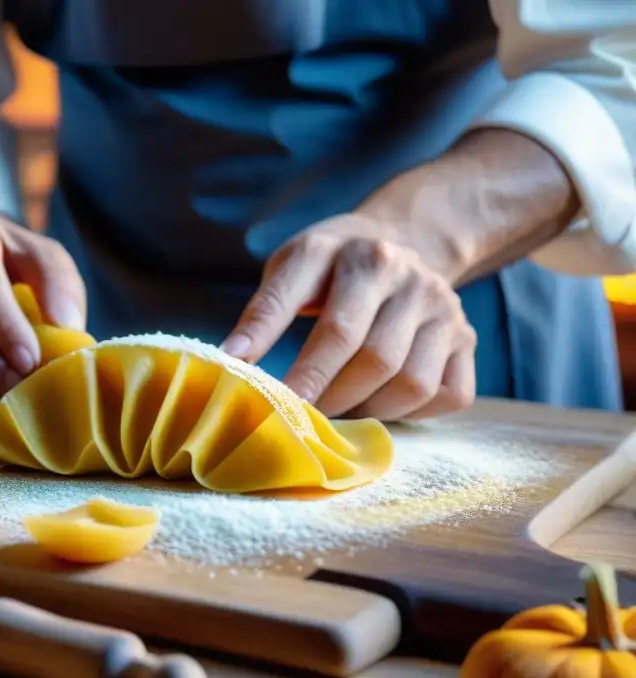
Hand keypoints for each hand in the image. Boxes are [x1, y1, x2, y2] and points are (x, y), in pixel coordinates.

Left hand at [222, 214, 477, 420]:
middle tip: (297, 418)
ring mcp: (442, 305)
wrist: (402, 240)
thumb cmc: (331, 268)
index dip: (300, 370)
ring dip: (367, 410)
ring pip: (410, 382)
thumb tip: (230, 362)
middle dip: (328, 397)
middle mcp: (404, 274)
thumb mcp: (292, 267)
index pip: (329, 322)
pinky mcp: (467, 335)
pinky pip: (449, 393)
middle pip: (371, 356)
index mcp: (353, 252)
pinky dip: (413, 414)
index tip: (269, 401)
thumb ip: (264, 311)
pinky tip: (382, 405)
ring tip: (334, 413)